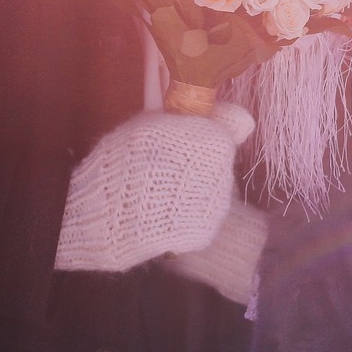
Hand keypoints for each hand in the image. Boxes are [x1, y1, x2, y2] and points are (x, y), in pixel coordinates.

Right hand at [53, 102, 254, 273]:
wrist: (104, 215)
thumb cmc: (123, 161)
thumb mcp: (155, 124)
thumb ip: (205, 118)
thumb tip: (247, 120)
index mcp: (214, 141)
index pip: (221, 131)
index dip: (196, 135)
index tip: (173, 141)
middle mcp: (223, 174)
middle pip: (217, 161)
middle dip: (196, 162)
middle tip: (161, 168)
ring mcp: (216, 206)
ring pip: (211, 188)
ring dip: (191, 188)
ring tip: (158, 192)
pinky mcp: (205, 232)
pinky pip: (201, 214)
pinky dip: (185, 212)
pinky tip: (162, 212)